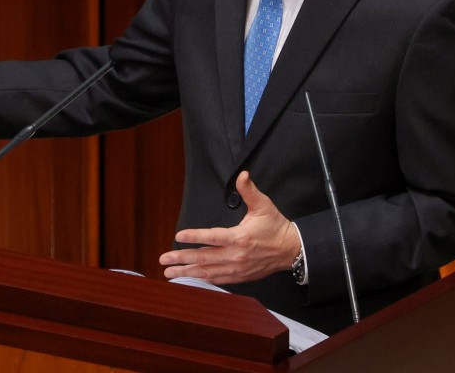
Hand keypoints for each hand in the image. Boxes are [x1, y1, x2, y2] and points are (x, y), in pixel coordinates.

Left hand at [159, 171, 299, 284]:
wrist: (290, 250)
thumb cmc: (275, 227)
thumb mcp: (263, 205)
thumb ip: (249, 190)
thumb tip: (243, 175)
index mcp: (240, 237)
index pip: (212, 237)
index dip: (195, 237)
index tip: (178, 236)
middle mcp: (235, 255)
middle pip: (204, 258)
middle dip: (181, 258)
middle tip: (164, 259)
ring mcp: (236, 269)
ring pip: (207, 271)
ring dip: (186, 272)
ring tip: (169, 272)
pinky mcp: (239, 277)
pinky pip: (216, 280)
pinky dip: (201, 280)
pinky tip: (188, 280)